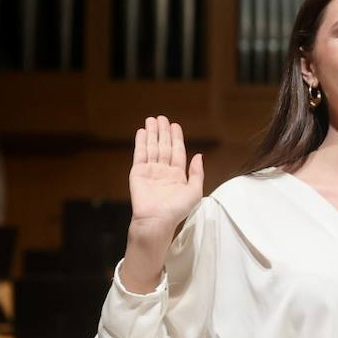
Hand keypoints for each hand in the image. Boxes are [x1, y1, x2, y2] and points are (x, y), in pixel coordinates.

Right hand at [130, 115, 202, 236]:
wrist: (157, 220)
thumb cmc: (176, 209)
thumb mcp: (195, 191)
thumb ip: (197, 173)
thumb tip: (199, 155)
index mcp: (178, 175)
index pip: (177, 152)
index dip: (176, 138)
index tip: (175, 126)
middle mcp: (164, 171)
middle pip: (164, 146)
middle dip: (163, 132)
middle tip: (162, 118)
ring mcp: (150, 171)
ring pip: (152, 147)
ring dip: (152, 133)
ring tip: (151, 119)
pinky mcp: (138, 172)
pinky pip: (140, 154)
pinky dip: (141, 142)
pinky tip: (142, 131)